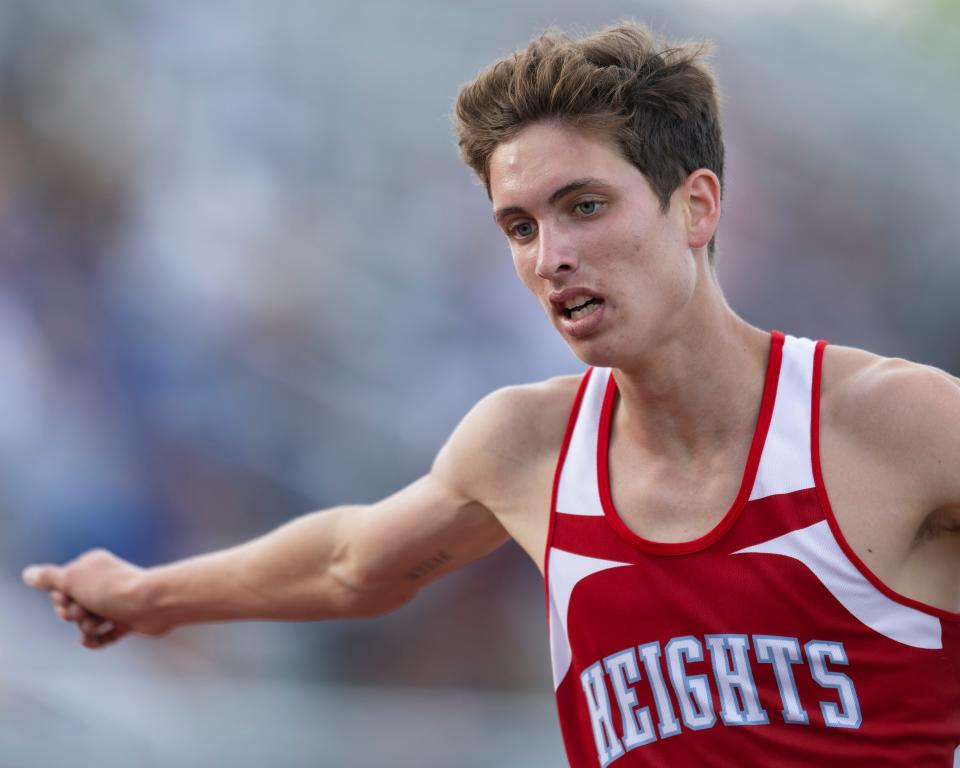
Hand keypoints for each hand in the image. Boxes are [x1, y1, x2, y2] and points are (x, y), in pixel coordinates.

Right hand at [22, 549, 166, 648]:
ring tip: (96, 624)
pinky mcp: (128, 620)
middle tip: (82, 612)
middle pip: (74, 604)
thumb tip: (29, 574)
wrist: (152, 604)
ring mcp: (117, 602)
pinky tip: (91, 641)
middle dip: (73, 613)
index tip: (67, 598)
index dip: (60, 597)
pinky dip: (97, 639)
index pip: (62, 585)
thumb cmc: (110, 590)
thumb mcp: (73, 579)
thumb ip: (49, 578)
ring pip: (88, 621)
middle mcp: (104, 582)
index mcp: (92, 566)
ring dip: (87, 626)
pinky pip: (105, 635)